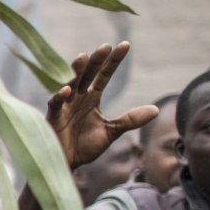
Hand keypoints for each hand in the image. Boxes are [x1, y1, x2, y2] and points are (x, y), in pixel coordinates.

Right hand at [44, 42, 154, 170]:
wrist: (67, 164)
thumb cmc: (85, 147)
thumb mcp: (112, 132)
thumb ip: (130, 120)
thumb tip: (155, 109)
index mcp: (92, 98)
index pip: (104, 75)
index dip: (114, 61)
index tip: (125, 44)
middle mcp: (78, 98)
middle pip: (88, 74)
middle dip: (96, 61)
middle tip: (105, 46)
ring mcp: (64, 106)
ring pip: (70, 84)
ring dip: (76, 72)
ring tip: (83, 58)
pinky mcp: (53, 118)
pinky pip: (56, 105)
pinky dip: (60, 97)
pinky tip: (68, 90)